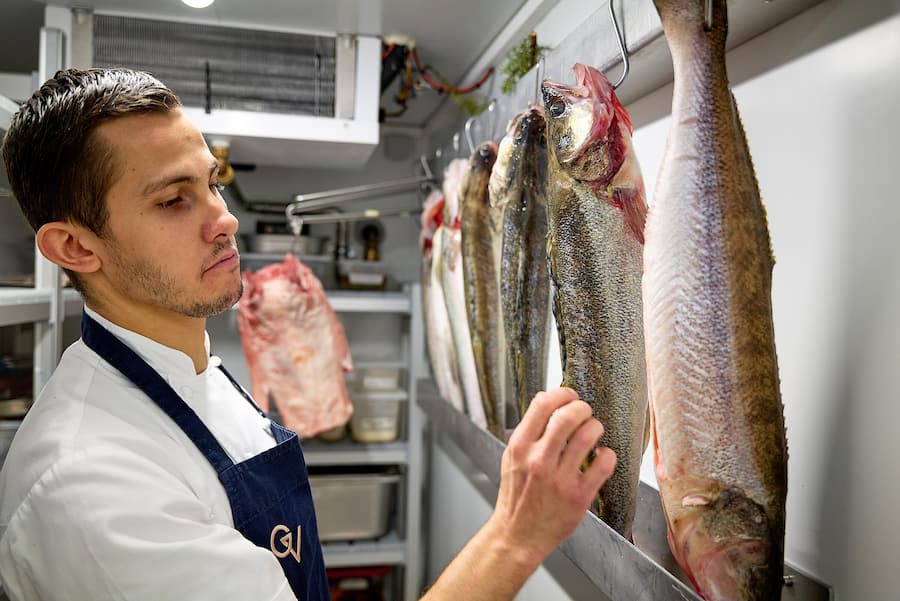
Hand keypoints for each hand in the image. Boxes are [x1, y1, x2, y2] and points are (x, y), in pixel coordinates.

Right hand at [486, 387, 616, 568]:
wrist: (518, 536)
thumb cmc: (517, 496)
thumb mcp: (512, 459)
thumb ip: (528, 432)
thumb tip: (546, 401)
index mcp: (520, 447)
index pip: (543, 404)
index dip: (562, 394)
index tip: (569, 396)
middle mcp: (539, 460)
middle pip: (568, 415)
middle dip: (583, 408)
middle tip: (586, 413)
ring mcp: (559, 479)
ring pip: (588, 436)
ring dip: (596, 428)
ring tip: (595, 432)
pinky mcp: (578, 497)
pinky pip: (603, 465)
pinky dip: (608, 455)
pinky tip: (602, 457)